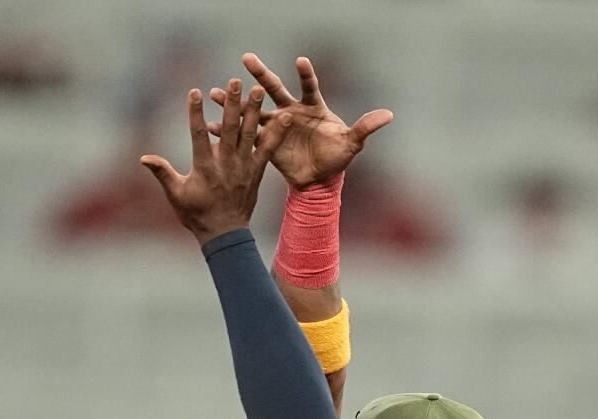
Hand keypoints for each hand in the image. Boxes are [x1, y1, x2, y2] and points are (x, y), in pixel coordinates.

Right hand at [141, 81, 290, 243]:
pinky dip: (278, 133)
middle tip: (235, 80)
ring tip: (258, 89)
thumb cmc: (196, 214)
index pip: (198, 135)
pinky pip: (268, 150)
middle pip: (228, 128)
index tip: (194, 92)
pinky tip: (287, 117)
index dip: (195, 113)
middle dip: (231, 104)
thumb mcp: (176, 194)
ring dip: (253, 111)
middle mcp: (225, 164)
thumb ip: (162, 173)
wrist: (225, 234)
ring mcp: (243, 167)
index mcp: (204, 167)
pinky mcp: (257, 171)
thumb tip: (143, 158)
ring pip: (249, 134)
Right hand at [209, 53, 391, 188]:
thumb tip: (388, 115)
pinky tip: (209, 125)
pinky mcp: (266, 141)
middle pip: (274, 89)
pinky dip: (228, 130)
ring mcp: (276, 125)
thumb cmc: (336, 159)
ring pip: (253, 109)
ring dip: (235, 101)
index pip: (309, 86)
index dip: (306, 74)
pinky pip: (245, 134)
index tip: (301, 62)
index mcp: (312, 108)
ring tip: (216, 91)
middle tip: (246, 58)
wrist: (319, 181)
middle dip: (261, 74)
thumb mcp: (352, 144)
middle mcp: (291, 111)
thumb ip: (365, 128)